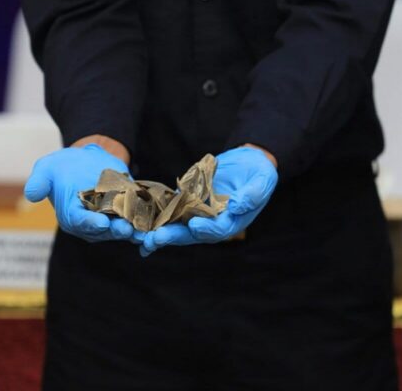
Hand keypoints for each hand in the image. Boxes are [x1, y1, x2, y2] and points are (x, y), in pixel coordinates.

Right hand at [24, 143, 135, 241]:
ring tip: (141, 229)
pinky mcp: (125, 214)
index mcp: (70, 215)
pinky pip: (134, 220)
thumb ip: (39, 182)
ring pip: (121, 228)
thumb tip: (31, 194)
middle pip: (103, 231)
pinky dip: (143, 222)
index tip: (101, 223)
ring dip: (132, 229)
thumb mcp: (46, 169)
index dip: (90, 224)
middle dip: (115, 230)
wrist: (86, 160)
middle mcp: (90, 223)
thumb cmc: (62, 166)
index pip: (79, 223)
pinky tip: (152, 222)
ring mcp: (109, 221)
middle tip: (127, 229)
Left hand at [140, 146, 277, 255]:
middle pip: (192, 234)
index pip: (218, 229)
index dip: (206, 229)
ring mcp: (199, 213)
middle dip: (174, 236)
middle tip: (155, 239)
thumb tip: (237, 206)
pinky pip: (171, 210)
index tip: (193, 225)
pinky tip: (138, 220)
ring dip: (160, 231)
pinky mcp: (188, 200)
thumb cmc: (260, 173)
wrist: (249, 162)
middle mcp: (214, 223)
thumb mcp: (263, 181)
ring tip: (142, 237)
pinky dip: (156, 216)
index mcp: (233, 222)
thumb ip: (252, 195)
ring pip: (177, 226)